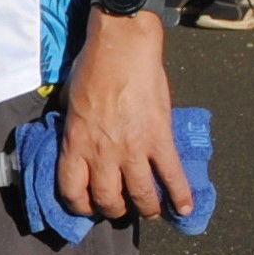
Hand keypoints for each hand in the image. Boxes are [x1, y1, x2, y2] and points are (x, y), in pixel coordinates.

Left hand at [56, 20, 192, 222]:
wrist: (122, 44)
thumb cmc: (93, 65)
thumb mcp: (70, 99)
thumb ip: (73, 125)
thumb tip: (76, 136)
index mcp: (77, 142)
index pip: (72, 190)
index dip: (80, 206)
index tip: (88, 206)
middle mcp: (103, 152)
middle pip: (107, 199)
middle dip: (114, 210)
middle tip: (121, 207)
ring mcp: (133, 148)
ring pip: (140, 195)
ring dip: (146, 208)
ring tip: (150, 210)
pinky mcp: (159, 138)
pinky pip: (172, 175)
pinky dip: (180, 195)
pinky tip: (184, 208)